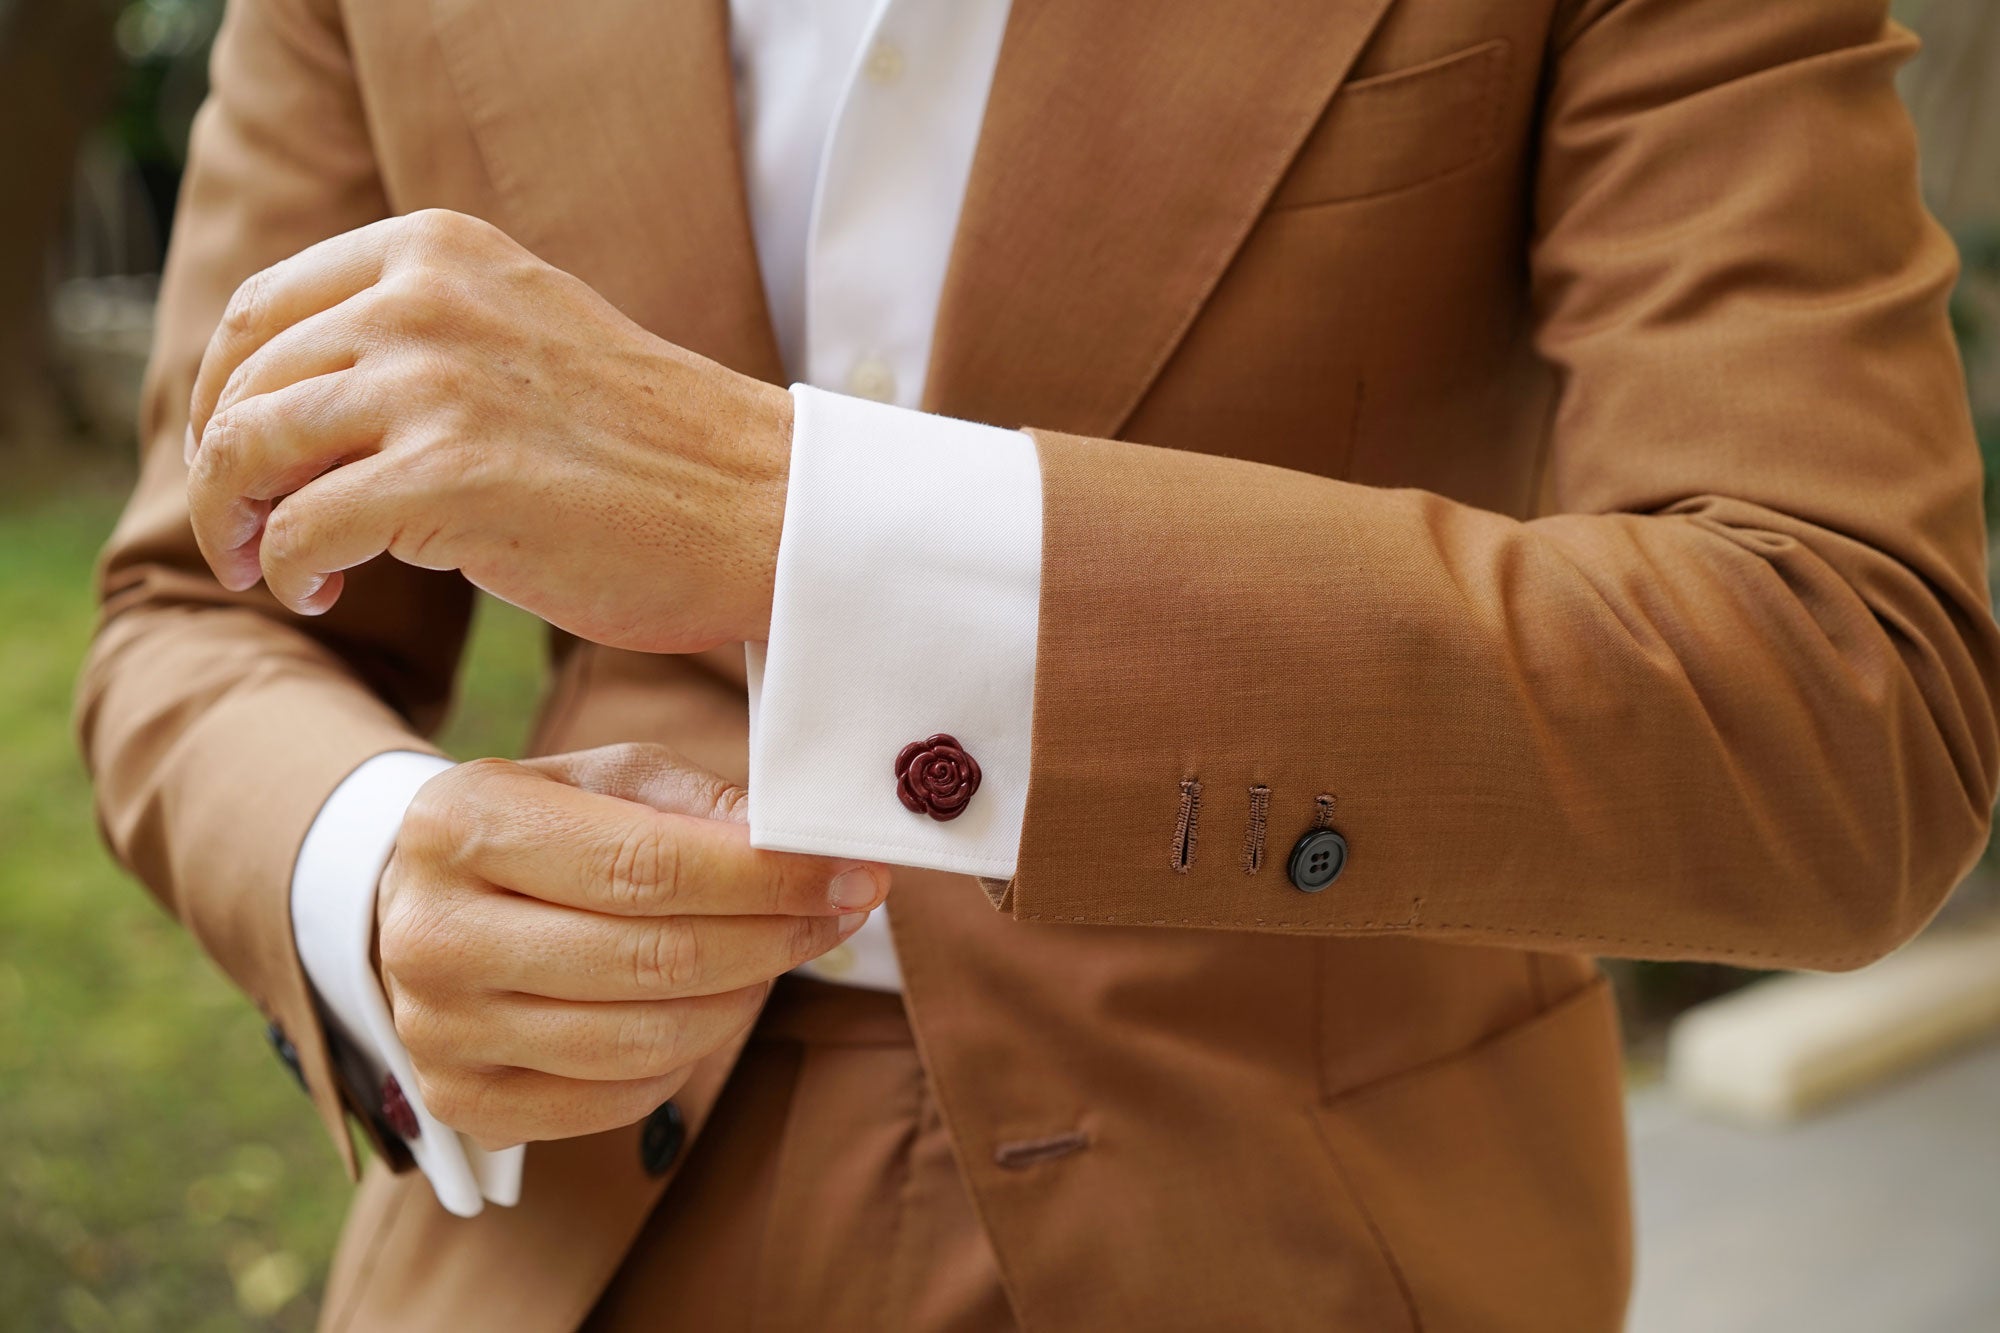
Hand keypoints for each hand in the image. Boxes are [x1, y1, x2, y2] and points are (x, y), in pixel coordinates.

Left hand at [183, 209, 792, 651]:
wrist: (762, 505)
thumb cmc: (653, 447)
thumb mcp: (525, 333)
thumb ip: (426, 334)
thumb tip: (300, 397)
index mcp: (440, 251)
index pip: (262, 309)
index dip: (226, 394)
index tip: (241, 453)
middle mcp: (424, 299)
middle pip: (245, 382)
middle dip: (223, 467)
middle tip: (242, 531)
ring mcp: (434, 386)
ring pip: (250, 450)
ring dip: (236, 521)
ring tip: (266, 567)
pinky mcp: (447, 481)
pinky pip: (302, 529)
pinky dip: (290, 570)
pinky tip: (324, 593)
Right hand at [375, 743, 886, 1148]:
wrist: (422, 902)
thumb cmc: (539, 827)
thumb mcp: (605, 779)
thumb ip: (699, 804)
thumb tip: (799, 850)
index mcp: (461, 825)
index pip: (645, 866)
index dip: (765, 879)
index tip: (851, 874)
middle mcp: (434, 934)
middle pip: (653, 959)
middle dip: (775, 937)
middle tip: (843, 912)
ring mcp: (440, 1030)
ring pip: (645, 1039)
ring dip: (743, 998)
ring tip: (779, 953)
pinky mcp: (464, 1101)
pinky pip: (619, 1097)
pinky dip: (689, 1054)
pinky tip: (711, 1004)